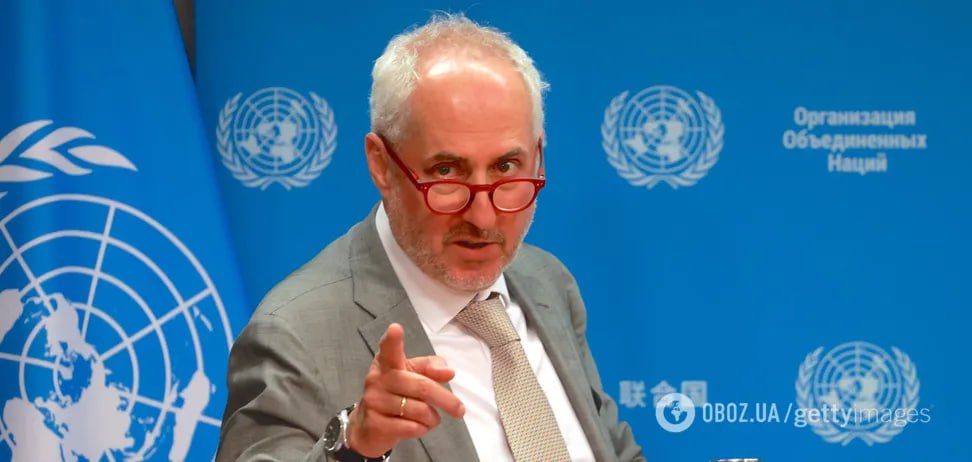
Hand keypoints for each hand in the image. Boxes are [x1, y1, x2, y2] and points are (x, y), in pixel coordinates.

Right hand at [347, 323, 464, 456]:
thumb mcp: (411, 376)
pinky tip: (419, 427)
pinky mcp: (376, 424)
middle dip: (446, 400)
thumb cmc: (395, 395)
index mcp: (386, 362)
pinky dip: (423, 429)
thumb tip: (449, 372)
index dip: (392, 339)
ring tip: (430, 418)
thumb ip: (430, 368)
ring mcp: (374, 401)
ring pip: (420, 410)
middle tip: (460, 410)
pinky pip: (412, 427)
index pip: (389, 349)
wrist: (367, 427)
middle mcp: (377, 379)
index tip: (396, 329)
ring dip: (433, 418)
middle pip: (422, 386)